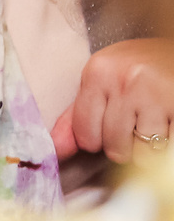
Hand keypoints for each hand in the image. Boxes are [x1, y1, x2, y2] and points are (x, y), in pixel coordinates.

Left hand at [51, 39, 173, 181]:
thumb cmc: (140, 67)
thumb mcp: (103, 79)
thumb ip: (78, 114)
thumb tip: (57, 150)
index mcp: (98, 73)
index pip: (85, 134)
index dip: (95, 140)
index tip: (105, 130)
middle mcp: (124, 82)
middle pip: (114, 146)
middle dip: (123, 145)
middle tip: (134, 124)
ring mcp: (156, 95)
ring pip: (144, 153)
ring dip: (149, 147)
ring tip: (153, 123)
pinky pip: (168, 148)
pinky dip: (168, 142)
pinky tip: (167, 123)